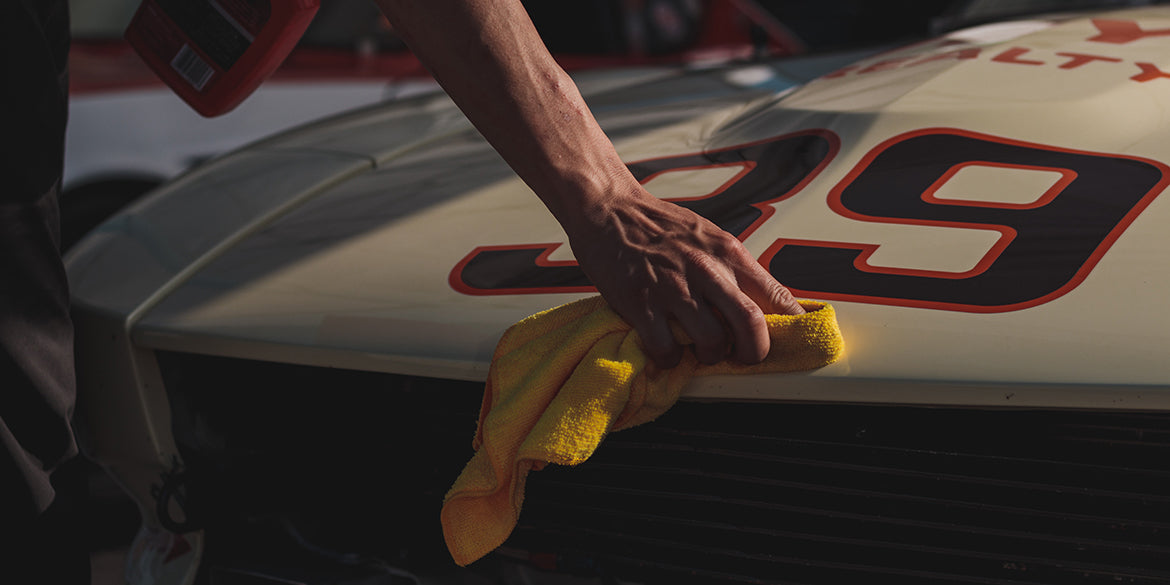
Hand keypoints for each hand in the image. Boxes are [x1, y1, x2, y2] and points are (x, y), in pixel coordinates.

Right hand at [567, 187, 804, 368]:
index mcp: (727, 252)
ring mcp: (673, 288)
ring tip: (699, 350)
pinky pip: (666, 349)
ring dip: (709, 356)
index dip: (791, 325)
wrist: (609, 208)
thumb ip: (732, 268)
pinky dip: (670, 359)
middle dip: (754, 352)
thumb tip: (761, 302)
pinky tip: (666, 349)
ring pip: (712, 343)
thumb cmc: (658, 225)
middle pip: (751, 324)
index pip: (775, 295)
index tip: (792, 340)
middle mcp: (706, 269)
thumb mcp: (707, 236)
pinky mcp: (641, 303)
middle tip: (745, 358)